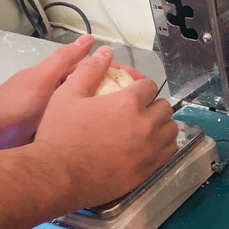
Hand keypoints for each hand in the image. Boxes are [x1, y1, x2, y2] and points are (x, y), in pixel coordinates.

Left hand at [0, 36, 144, 151]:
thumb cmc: (14, 106)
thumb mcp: (42, 78)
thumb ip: (65, 60)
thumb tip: (90, 40)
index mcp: (62, 78)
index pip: (99, 70)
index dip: (121, 74)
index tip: (142, 83)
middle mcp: (66, 95)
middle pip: (101, 91)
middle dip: (124, 95)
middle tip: (146, 106)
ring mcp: (65, 116)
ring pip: (97, 111)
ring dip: (115, 114)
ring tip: (137, 121)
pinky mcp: (62, 134)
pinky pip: (88, 129)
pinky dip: (103, 130)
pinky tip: (117, 137)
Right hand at [33, 46, 178, 207]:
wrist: (57, 176)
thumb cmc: (59, 133)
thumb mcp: (67, 95)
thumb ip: (89, 71)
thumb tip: (105, 52)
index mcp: (127, 103)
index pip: (149, 86)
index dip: (140, 88)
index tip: (132, 93)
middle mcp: (145, 124)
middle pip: (164, 107)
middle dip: (153, 105)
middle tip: (138, 111)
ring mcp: (149, 149)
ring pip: (171, 130)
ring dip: (161, 125)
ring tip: (146, 128)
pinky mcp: (148, 170)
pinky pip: (168, 152)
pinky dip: (163, 146)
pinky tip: (149, 146)